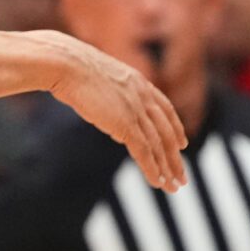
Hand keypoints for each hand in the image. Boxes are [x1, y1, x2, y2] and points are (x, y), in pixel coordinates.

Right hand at [43, 34, 186, 191]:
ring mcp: (135, 110)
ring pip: (159, 145)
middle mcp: (143, 96)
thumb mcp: (96, 78)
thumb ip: (108, 94)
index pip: (165, 109)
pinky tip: (158, 182)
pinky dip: (152, 169)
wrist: (67, 64)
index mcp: (138, 82)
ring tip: (174, 186)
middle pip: (167, 131)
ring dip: (168, 168)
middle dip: (176, 156)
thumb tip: (106, 111)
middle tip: (182, 175)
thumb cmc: (70, 66)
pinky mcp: (125, 124)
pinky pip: (144, 151)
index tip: (182, 143)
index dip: (175, 127)